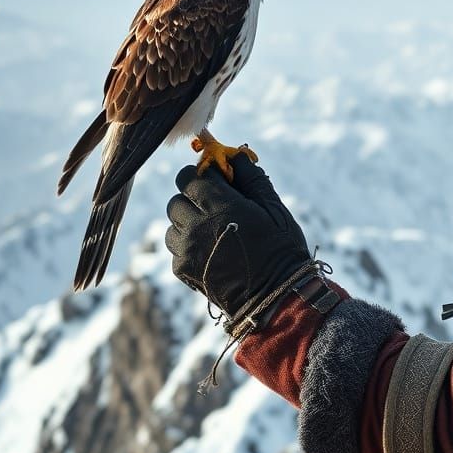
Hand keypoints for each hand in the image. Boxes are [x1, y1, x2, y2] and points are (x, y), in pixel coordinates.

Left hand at [165, 154, 312, 327]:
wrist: (275, 297)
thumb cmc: (280, 248)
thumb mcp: (274, 207)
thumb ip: (251, 178)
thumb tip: (236, 155)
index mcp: (221, 206)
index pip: (190, 177)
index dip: (203, 176)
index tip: (217, 182)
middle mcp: (198, 226)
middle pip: (177, 198)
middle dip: (193, 197)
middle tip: (216, 207)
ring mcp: (187, 249)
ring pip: (172, 222)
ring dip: (188, 222)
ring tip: (213, 230)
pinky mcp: (182, 269)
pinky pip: (175, 246)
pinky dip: (187, 244)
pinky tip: (211, 249)